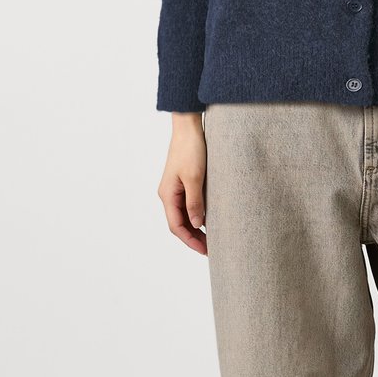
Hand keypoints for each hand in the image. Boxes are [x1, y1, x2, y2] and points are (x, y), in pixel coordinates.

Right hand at [157, 112, 207, 255]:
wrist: (188, 126)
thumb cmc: (190, 149)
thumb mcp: (195, 178)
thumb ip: (194, 202)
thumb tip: (198, 225)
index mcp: (167, 194)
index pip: (176, 226)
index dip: (190, 240)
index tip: (204, 250)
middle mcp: (168, 193)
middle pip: (179, 223)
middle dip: (193, 237)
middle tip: (210, 248)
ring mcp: (174, 187)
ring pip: (183, 214)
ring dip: (195, 226)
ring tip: (211, 237)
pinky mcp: (182, 180)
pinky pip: (187, 203)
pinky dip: (196, 214)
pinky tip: (208, 218)